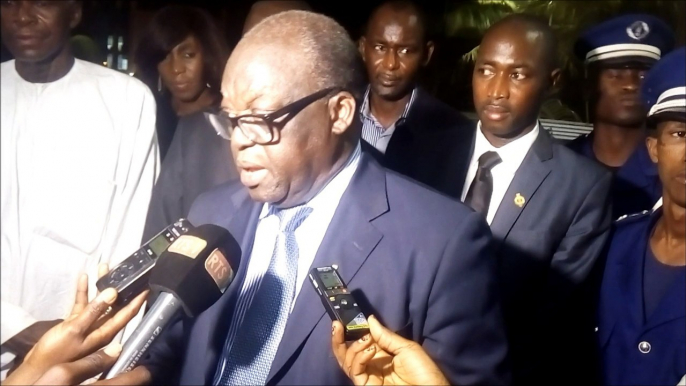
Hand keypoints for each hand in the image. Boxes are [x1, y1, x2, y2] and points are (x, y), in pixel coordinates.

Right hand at [3, 270, 147, 384]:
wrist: (36, 367)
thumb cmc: (56, 352)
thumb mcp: (75, 330)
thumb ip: (93, 311)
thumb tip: (114, 293)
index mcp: (105, 332)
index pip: (127, 313)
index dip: (138, 299)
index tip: (147, 284)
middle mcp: (100, 329)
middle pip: (115, 304)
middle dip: (120, 287)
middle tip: (125, 270)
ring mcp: (88, 326)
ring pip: (99, 302)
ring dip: (101, 285)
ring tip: (104, 267)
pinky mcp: (75, 324)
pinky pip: (83, 305)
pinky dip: (84, 292)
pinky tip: (84, 278)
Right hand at [332, 315, 449, 385]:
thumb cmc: (423, 370)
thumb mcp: (406, 347)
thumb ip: (385, 335)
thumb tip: (369, 319)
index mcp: (381, 354)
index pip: (360, 341)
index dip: (352, 330)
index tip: (347, 318)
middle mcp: (372, 364)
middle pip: (347, 353)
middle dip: (339, 338)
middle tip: (337, 325)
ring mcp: (369, 375)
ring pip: (347, 361)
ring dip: (353, 346)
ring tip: (366, 339)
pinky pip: (355, 371)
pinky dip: (359, 358)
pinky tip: (370, 350)